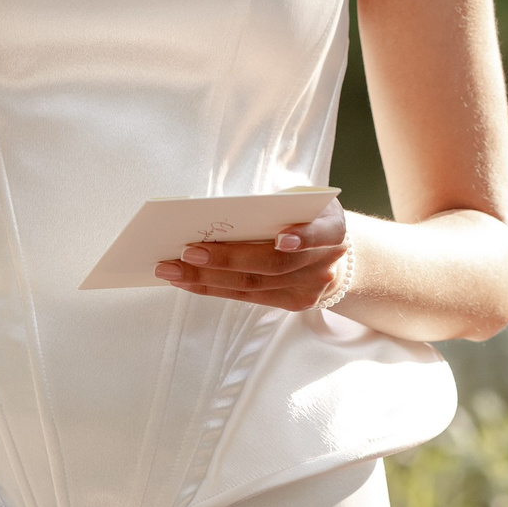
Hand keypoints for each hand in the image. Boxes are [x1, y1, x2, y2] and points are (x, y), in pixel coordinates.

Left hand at [154, 198, 348, 311]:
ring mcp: (310, 288)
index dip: (304, 237)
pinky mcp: (293, 303)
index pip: (322, 233)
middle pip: (273, 263)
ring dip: (207, 277)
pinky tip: (186, 280)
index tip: (281, 238)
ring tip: (172, 268)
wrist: (336, 252)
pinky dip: (213, 287)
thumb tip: (219, 213)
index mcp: (334, 228)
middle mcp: (326, 262)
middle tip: (187, 251)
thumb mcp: (304, 203)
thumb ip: (277, 207)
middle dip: (227, 259)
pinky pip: (247, 296)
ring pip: (253, 285)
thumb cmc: (306, 217)